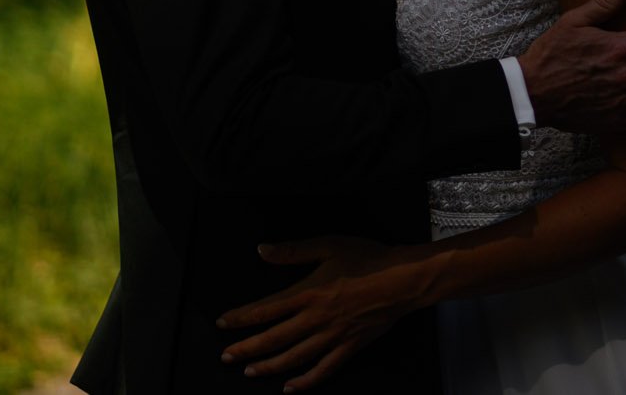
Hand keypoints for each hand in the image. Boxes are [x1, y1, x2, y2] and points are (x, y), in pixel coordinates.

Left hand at [216, 237, 423, 390]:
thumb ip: (293, 251)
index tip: (223, 323)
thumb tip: (263, 251)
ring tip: (250, 372)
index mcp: (308, 293)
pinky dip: (305, 381)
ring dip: (269, 367)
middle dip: (246, 348)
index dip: (241, 318)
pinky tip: (291, 388)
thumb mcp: (329, 245)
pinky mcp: (349, 347)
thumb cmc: (368, 259)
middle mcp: (315, 319)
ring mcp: (332, 336)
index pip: (265, 309)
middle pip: (273, 338)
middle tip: (226, 356)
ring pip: (293, 358)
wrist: (402, 279)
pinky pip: (323, 370)